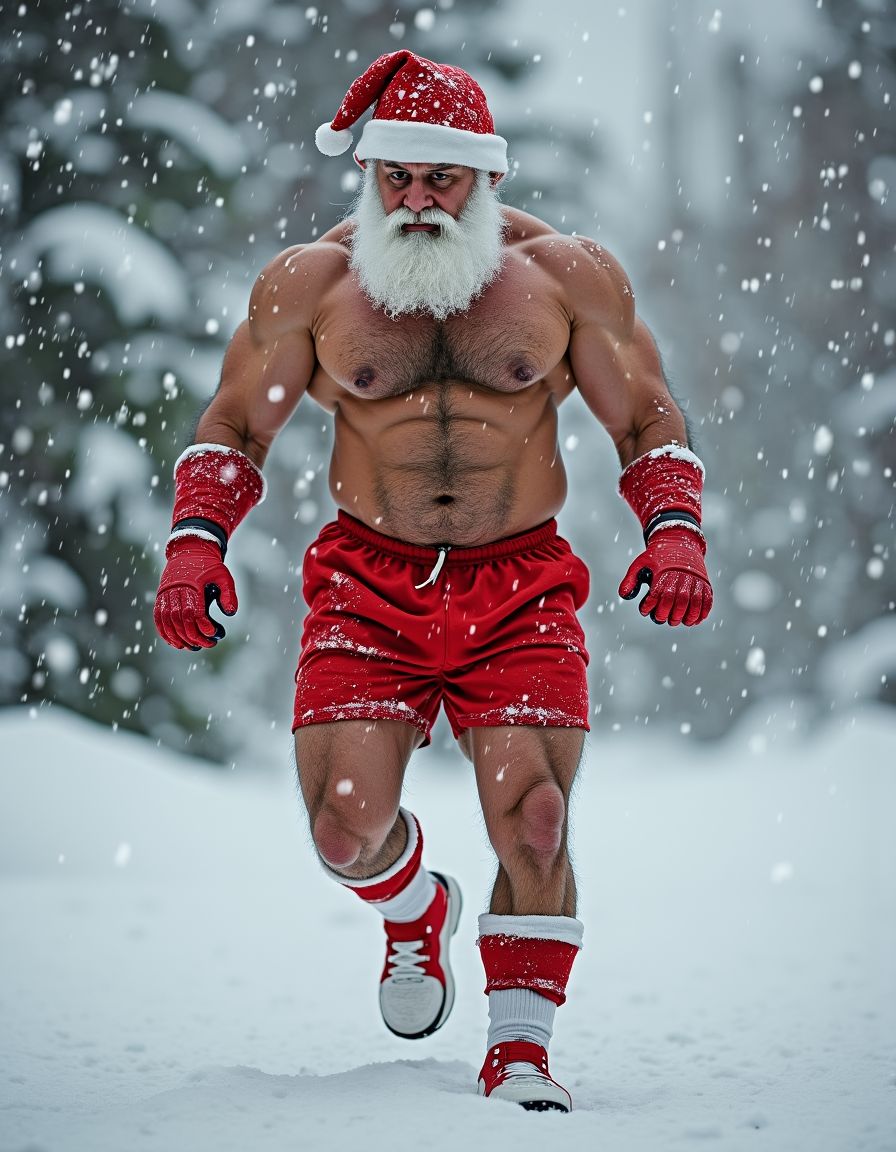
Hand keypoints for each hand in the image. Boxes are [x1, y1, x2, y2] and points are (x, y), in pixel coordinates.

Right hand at [153, 535, 237, 649]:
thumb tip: (230, 613)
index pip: (195, 611)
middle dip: (193, 635)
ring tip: (190, 647)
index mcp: (192, 584)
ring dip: (177, 636)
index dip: (202, 625)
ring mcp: (166, 593)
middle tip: (205, 644)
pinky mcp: (161, 596)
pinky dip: (163, 631)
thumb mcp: (224, 576)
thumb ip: (229, 594)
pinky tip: (172, 642)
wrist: (190, 550)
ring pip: (167, 620)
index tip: (213, 634)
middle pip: (180, 618)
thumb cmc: (209, 565)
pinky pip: (158, 616)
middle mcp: (176, 589)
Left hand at [618, 526, 712, 625]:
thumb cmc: (657, 556)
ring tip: (679, 622)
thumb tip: (624, 595)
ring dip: (687, 616)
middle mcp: (681, 576)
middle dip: (669, 615)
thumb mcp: (640, 563)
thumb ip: (631, 579)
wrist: (678, 541)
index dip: (650, 606)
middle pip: (677, 601)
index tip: (645, 611)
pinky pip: (707, 599)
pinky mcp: (704, 582)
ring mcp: (694, 579)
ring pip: (694, 602)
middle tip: (661, 619)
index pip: (657, 595)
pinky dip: (703, 612)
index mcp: (664, 572)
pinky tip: (696, 620)